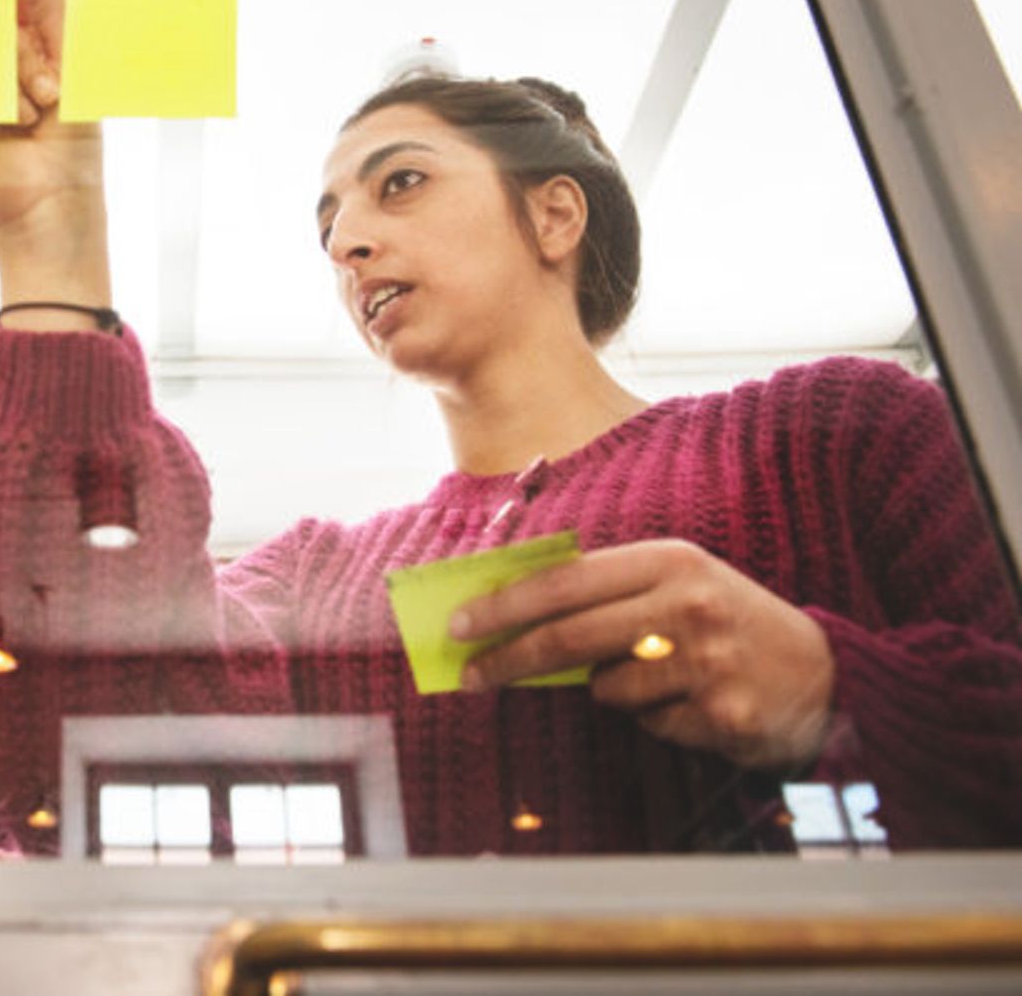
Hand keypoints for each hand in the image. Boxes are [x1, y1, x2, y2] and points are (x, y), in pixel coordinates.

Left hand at [451, 539, 835, 770]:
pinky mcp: (723, 715)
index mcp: (670, 561)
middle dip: (508, 659)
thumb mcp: (677, 581)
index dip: (504, 606)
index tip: (458, 624)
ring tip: (660, 675)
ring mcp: (707, 663)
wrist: (827, 673)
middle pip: (569, 638)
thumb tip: (512, 612)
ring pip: (607, 689)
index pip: (565, 583)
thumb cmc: (729, 620)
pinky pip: (650, 725)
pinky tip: (695, 703)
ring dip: (612, 690)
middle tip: (472, 675)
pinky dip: (658, 719)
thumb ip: (607, 590)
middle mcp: (688, 606)